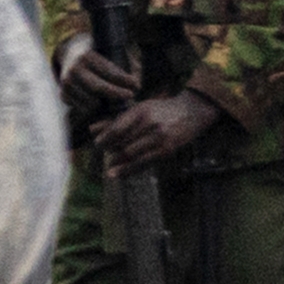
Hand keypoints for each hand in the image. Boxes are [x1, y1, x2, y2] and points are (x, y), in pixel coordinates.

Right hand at [63, 38, 145, 113]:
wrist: (71, 54)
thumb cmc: (100, 55)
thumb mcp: (113, 52)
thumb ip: (127, 65)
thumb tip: (136, 85)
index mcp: (86, 57)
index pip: (109, 72)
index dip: (125, 80)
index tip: (137, 85)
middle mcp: (73, 70)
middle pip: (99, 88)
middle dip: (117, 94)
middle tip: (131, 95)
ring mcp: (66, 84)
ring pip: (92, 102)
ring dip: (106, 103)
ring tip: (116, 98)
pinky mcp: (64, 95)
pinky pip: (83, 108)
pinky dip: (94, 108)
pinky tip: (101, 100)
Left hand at [106, 88, 233, 174]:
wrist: (192, 112)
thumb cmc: (160, 110)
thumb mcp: (139, 109)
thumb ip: (116, 120)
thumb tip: (91, 130)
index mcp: (139, 112)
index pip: (116, 128)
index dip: (104, 139)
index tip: (97, 145)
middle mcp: (149, 125)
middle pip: (122, 143)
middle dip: (110, 151)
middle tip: (104, 156)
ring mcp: (160, 138)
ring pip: (132, 154)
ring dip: (118, 163)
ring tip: (110, 167)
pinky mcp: (168, 150)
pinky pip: (145, 163)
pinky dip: (130, 170)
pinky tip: (119, 175)